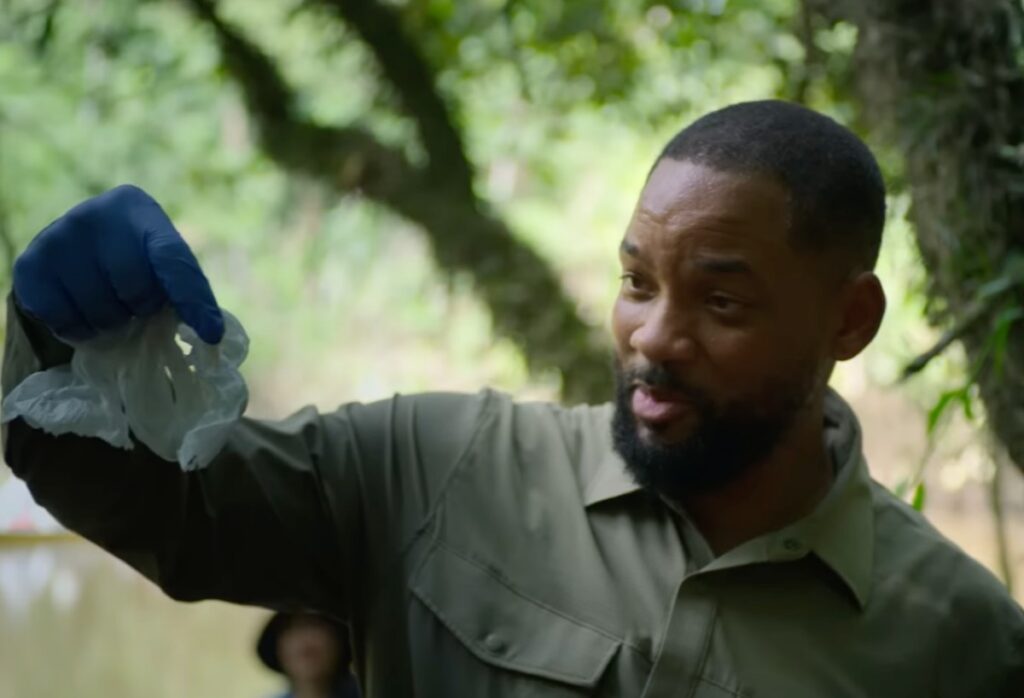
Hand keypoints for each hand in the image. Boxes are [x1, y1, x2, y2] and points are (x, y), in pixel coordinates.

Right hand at [13, 185, 223, 343]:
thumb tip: (211, 334)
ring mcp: (58, 237)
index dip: (193, 299)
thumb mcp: (161, 262)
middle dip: (142, 307)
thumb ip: (184, 288)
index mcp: (140, 211)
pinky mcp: (30, 265)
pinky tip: (80, 310)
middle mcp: (96, 215)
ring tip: (109, 305)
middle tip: (135, 302)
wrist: (72, 249)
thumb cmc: (131, 258)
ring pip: (101, 312)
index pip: (172, 258)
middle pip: (135, 290)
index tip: (211, 334)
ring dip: (112, 323)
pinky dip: (79, 330)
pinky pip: (66, 322)